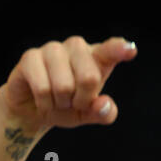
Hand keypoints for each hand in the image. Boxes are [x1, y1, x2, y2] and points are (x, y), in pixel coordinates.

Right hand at [0, 35, 136, 133]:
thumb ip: (103, 112)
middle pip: (89, 78)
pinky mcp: (30, 57)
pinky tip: (42, 100)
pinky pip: (43, 88)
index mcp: (95, 57)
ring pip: (63, 86)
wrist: (34, 110)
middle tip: (73, 102)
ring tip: (56, 99)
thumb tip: (104, 105)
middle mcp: (76, 47)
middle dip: (81, 101)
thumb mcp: (88, 113)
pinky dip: (45, 104)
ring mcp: (52, 49)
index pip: (109, 51)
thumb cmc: (66, 105)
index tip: (130, 50)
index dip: (119, 50)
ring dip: (60, 103)